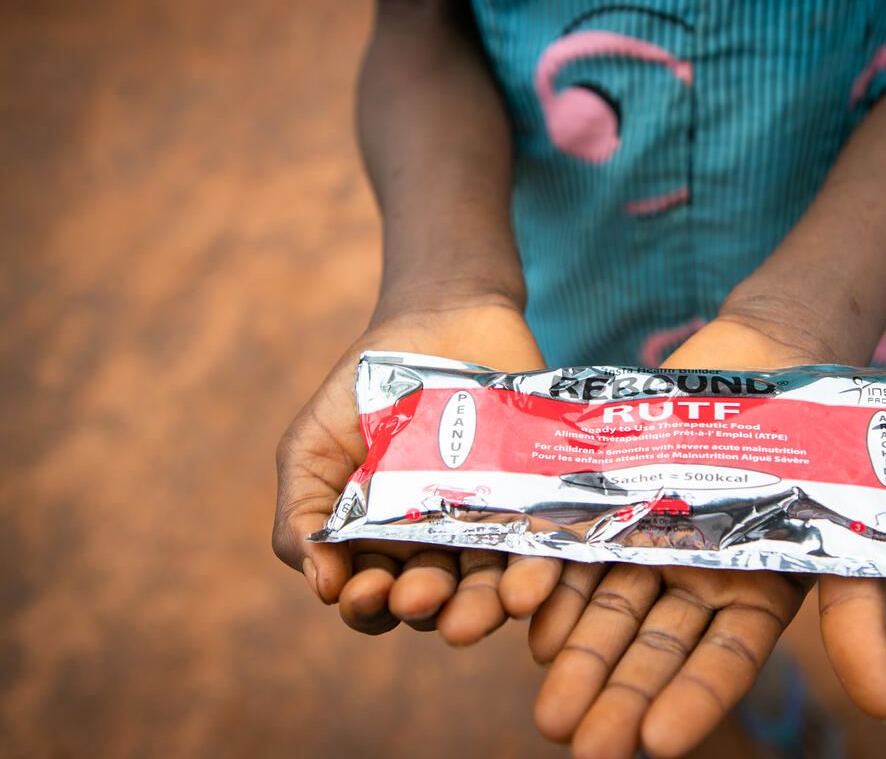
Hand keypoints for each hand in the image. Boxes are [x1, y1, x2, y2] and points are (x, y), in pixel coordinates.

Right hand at [271, 295, 562, 642]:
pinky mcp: (540, 501)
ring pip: (490, 584)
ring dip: (488, 605)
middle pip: (435, 600)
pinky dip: (540, 573)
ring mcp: (491, 526)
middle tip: (423, 594)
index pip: (374, 600)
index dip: (367, 606)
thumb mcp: (312, 446)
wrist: (441, 317)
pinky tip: (531, 584)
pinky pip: (545, 547)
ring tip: (492, 605)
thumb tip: (321, 587)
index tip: (365, 590)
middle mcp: (437, 548)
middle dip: (429, 605)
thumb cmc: (366, 387)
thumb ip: (301, 514)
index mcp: (379, 546)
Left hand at [526, 317, 885, 757]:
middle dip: (616, 695)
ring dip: (576, 655)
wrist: (775, 360)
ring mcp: (648, 541)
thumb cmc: (826, 452)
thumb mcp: (852, 531)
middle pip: (650, 648)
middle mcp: (692, 583)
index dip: (690, 702)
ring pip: (606, 607)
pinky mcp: (612, 500)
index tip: (657, 744)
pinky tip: (527, 615)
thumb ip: (857, 616)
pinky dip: (554, 579)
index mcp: (752, 602)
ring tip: (547, 706)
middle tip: (575, 742)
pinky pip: (576, 544)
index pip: (719, 664)